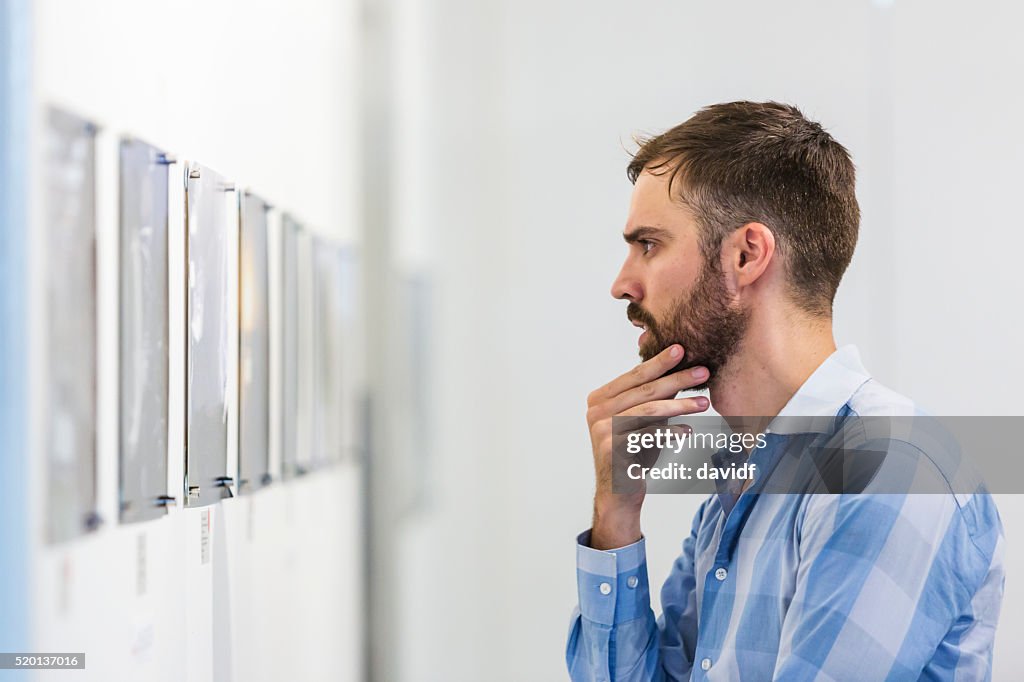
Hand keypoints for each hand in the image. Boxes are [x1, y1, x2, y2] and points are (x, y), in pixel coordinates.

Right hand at [585, 344, 709, 549]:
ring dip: (680, 405)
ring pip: (648, 411)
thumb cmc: (634, 454)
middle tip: (703, 371)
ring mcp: (601, 429)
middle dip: (676, 379)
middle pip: (643, 390)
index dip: (658, 362)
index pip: (633, 376)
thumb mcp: (644, 421)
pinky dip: (670, 432)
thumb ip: (654, 397)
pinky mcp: (611, 448)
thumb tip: (681, 369)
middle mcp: (596, 411)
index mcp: (600, 398)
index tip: (681, 349)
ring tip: (704, 402)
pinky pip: (648, 435)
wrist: (619, 493)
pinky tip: (688, 431)